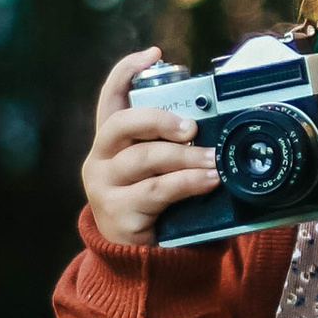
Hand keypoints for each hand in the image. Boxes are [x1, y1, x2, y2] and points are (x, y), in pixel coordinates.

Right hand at [80, 48, 218, 245]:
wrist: (137, 264)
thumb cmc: (155, 207)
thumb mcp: (157, 172)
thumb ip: (172, 148)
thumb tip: (218, 125)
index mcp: (110, 143)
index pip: (110, 98)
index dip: (126, 71)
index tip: (154, 54)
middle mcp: (100, 160)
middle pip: (123, 125)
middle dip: (160, 119)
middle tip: (192, 127)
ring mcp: (105, 188)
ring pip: (145, 160)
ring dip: (185, 158)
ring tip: (214, 161)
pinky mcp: (119, 215)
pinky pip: (157, 192)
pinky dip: (187, 184)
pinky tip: (209, 183)